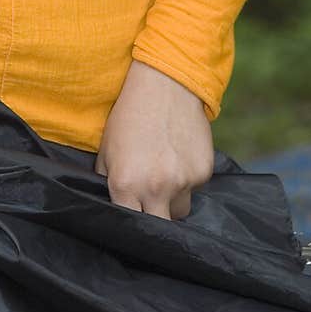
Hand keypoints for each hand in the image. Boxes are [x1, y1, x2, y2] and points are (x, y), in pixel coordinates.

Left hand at [94, 60, 213, 218]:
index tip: (131, 219)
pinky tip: (179, 155)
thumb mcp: (106, 150)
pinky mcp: (204, 171)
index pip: (129, 225)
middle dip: (154, 221)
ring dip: (172, 200)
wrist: (165, 84)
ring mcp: (183, 180)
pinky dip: (187, 178)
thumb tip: (114, 206)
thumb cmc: (129, 115)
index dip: (129, 224)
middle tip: (149, 205)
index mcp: (125, 184)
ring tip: (165, 172)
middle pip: (159, 227)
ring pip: (179, 210)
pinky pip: (195, 188)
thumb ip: (108, 183)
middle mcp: (155, 187)